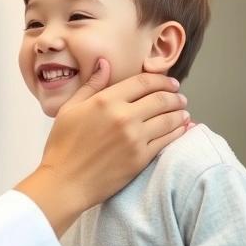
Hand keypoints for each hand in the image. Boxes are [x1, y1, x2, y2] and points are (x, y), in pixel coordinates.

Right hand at [15, 59, 189, 235]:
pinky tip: (181, 128)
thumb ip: (91, 85)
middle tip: (179, 96)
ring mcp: (135, 138)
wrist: (65, 181)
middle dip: (174, 95)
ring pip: (168, 119)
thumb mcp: (70, 108)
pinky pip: (167, 140)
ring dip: (179, 112)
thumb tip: (105, 63)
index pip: (143, 82)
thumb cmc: (62, 145)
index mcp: (106, 100)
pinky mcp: (141, 158)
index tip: (170, 82)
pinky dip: (178, 131)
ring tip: (183, 111)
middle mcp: (124, 116)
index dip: (161, 80)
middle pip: (160, 98)